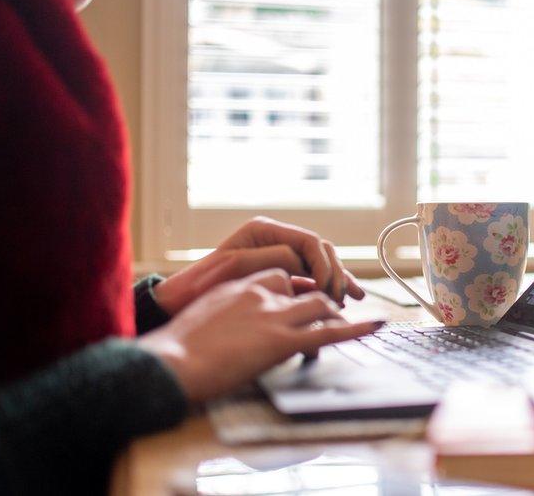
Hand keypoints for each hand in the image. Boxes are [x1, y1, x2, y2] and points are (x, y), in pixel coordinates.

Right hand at [138, 269, 381, 401]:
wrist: (170, 363)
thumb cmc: (177, 349)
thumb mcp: (205, 318)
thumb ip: (226, 314)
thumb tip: (233, 328)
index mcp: (240, 284)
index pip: (282, 274)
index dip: (298, 288)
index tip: (305, 297)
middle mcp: (261, 292)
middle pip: (306, 286)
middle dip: (324, 296)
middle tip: (335, 309)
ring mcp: (273, 315)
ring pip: (321, 304)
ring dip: (337, 313)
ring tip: (348, 321)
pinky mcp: (282, 341)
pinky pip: (329, 332)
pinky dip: (357, 329)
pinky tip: (376, 325)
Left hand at [153, 216, 364, 314]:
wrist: (181, 304)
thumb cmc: (202, 285)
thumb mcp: (236, 266)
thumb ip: (273, 259)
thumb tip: (302, 263)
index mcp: (264, 230)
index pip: (308, 242)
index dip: (323, 264)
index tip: (327, 288)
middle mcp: (274, 240)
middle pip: (320, 251)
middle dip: (335, 273)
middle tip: (342, 298)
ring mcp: (278, 257)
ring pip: (320, 264)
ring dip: (338, 280)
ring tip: (352, 298)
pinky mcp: (280, 276)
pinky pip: (311, 278)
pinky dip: (327, 289)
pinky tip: (341, 300)